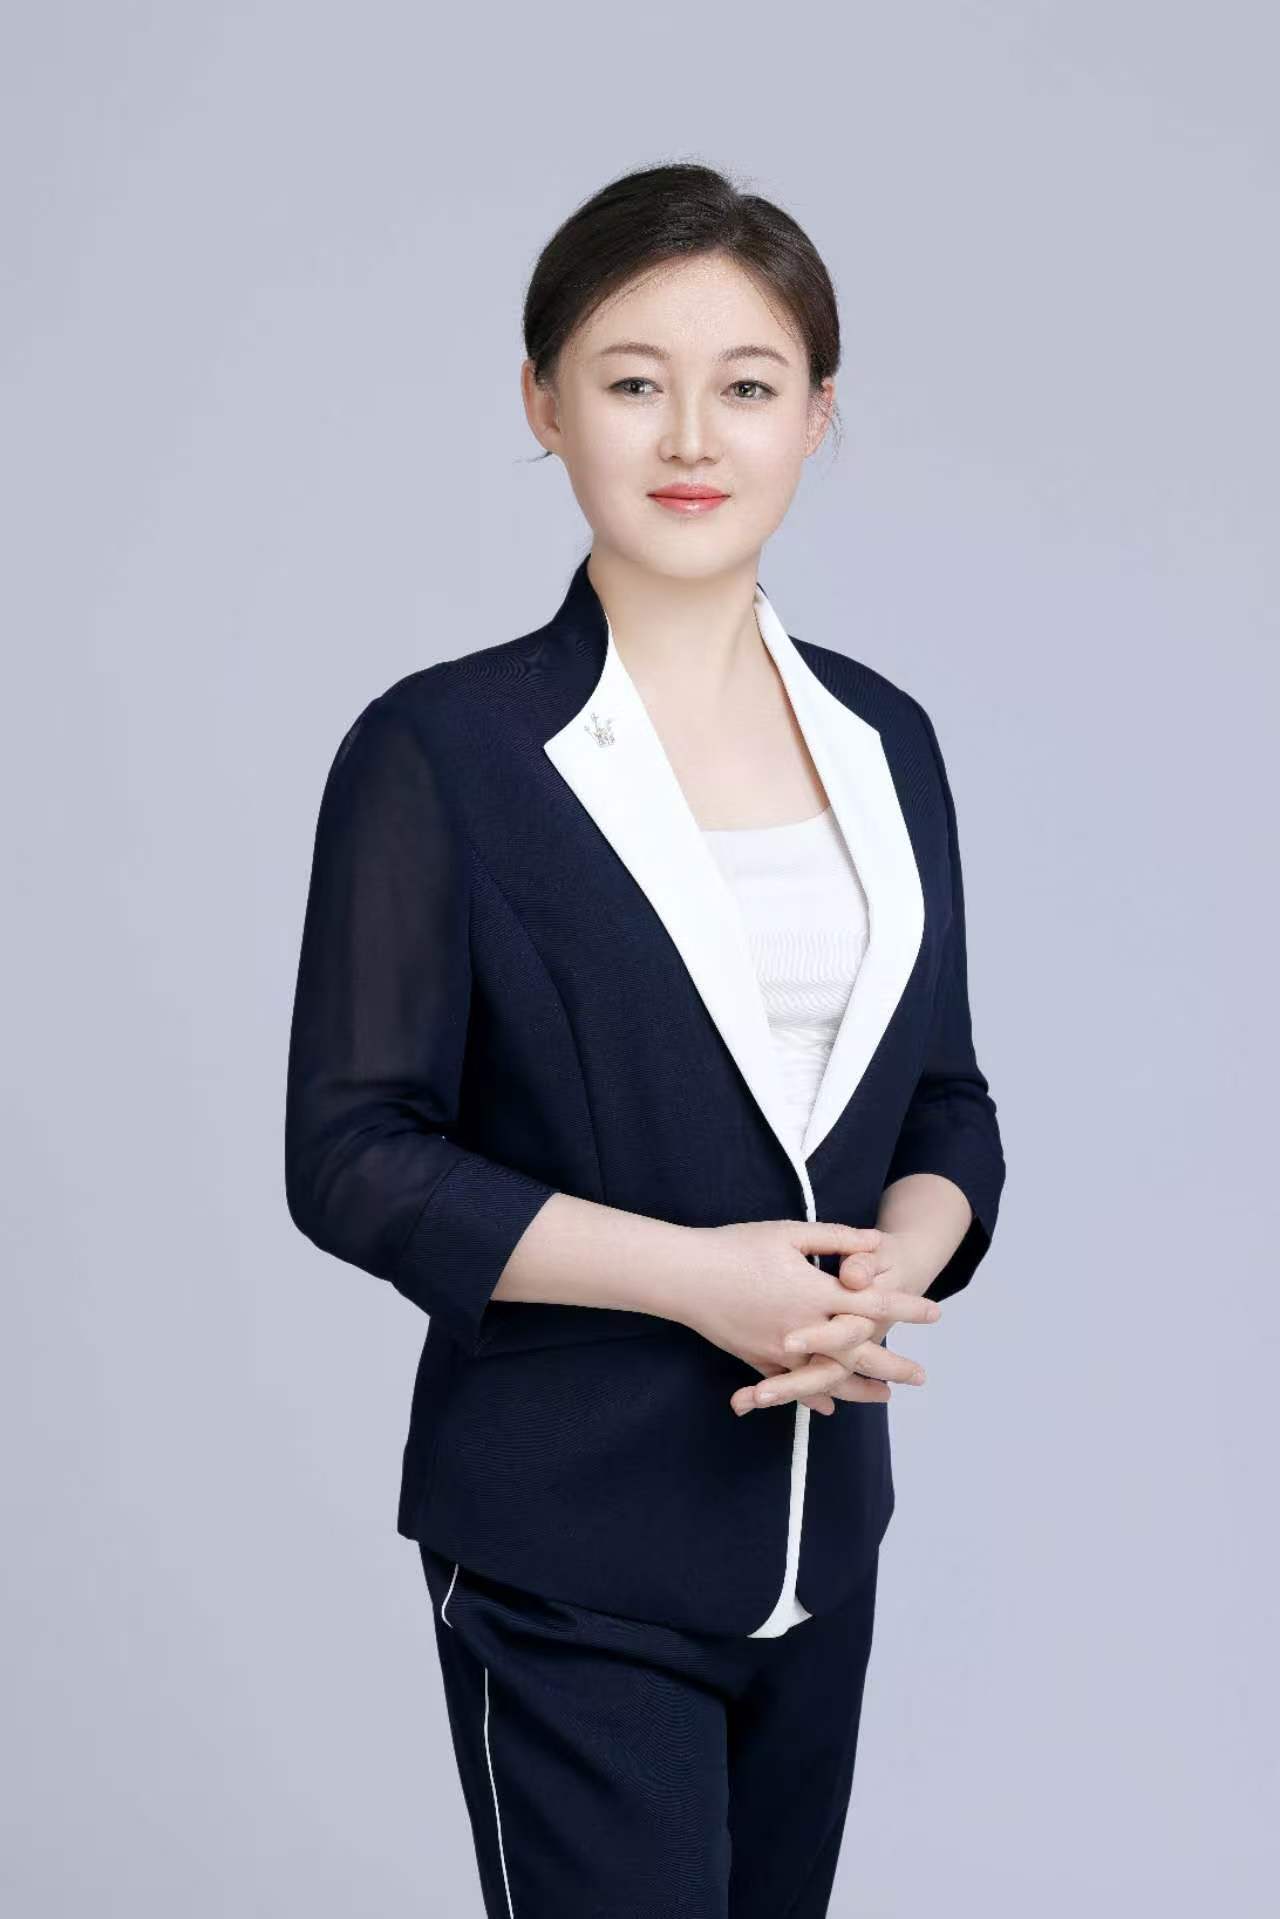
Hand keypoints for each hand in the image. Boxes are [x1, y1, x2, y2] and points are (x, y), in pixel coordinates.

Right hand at [730, 1227, 941, 1414]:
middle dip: (893, 1363)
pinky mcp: (757, 1359)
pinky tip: (827, 1407)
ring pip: (829, 1376)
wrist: (685, 1276)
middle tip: (920, 1375)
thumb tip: (874, 1243)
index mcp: (815, 1293)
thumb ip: (835, 1239)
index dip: (906, 1308)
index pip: (873, 1303)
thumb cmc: (736, 1247)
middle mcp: (803, 1328)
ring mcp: (779, 1350)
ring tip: (884, 1396)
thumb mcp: (789, 1233)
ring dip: (859, 1388)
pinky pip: (792, 1384)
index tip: (934, 1313)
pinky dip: (812, 1396)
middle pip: (859, 1352)